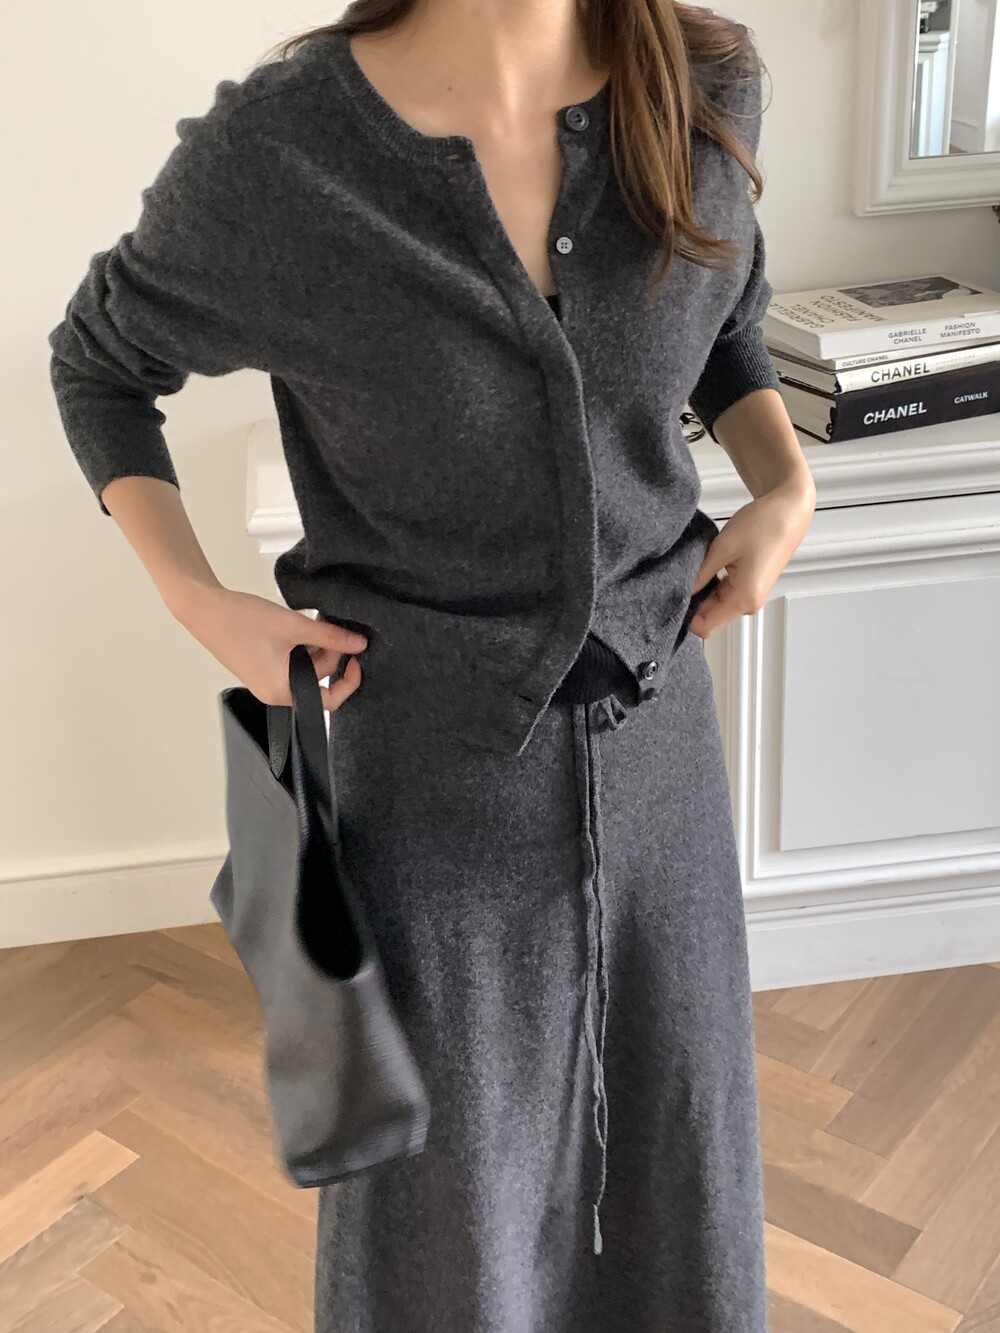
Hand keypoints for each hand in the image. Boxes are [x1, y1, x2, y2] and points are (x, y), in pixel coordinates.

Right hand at [169, 583, 367, 710]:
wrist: (204, 607)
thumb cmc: (242, 620)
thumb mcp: (293, 626)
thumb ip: (330, 636)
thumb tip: (360, 644)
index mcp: (281, 692)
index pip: (328, 700)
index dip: (348, 681)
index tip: (358, 658)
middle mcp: (274, 692)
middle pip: (318, 677)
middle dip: (330, 651)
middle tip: (332, 623)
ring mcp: (267, 679)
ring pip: (306, 665)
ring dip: (316, 644)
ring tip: (316, 618)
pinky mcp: (262, 665)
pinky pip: (292, 659)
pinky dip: (301, 643)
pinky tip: (302, 623)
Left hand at [687, 480, 815, 639]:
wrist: (789, 510)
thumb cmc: (763, 525)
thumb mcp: (722, 548)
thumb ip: (700, 575)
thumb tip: (681, 592)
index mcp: (744, 599)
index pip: (704, 627)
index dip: (684, 616)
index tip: (670, 598)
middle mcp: (749, 604)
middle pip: (709, 618)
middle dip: (692, 603)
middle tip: (677, 579)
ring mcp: (751, 596)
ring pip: (715, 606)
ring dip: (702, 592)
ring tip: (695, 569)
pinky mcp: (750, 586)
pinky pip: (724, 594)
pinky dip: (713, 585)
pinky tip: (707, 567)